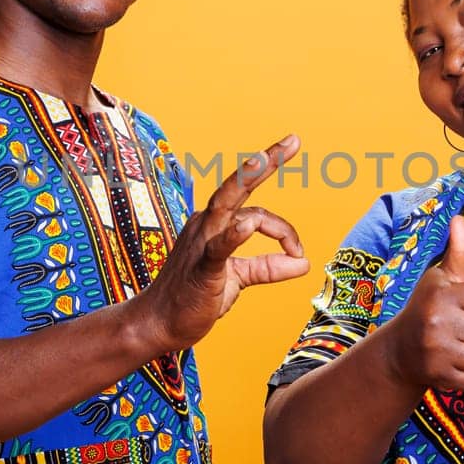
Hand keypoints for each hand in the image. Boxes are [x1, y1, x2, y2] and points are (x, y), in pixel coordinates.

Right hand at [133, 134, 309, 351]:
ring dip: (249, 178)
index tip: (298, 253)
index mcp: (214, 224)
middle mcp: (206, 224)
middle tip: (294, 139)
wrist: (159, 324)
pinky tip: (247, 225)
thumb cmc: (195, 297)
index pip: (258, 214)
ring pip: (227, 203)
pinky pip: (217, 246)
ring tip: (269, 156)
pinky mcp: (201, 267)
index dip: (284, 232)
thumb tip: (304, 263)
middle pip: (238, 187)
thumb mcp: (238, 278)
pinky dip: (233, 235)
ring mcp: (201, 242)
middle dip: (266, 161)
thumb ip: (268, 267)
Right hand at [383, 215, 463, 390]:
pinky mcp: (439, 377)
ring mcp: (437, 351)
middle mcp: (437, 321)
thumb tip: (459, 218)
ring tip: (463, 347)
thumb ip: (457, 251)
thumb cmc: (428, 309)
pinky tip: (455, 364)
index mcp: (441, 294)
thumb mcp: (440, 279)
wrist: (398, 352)